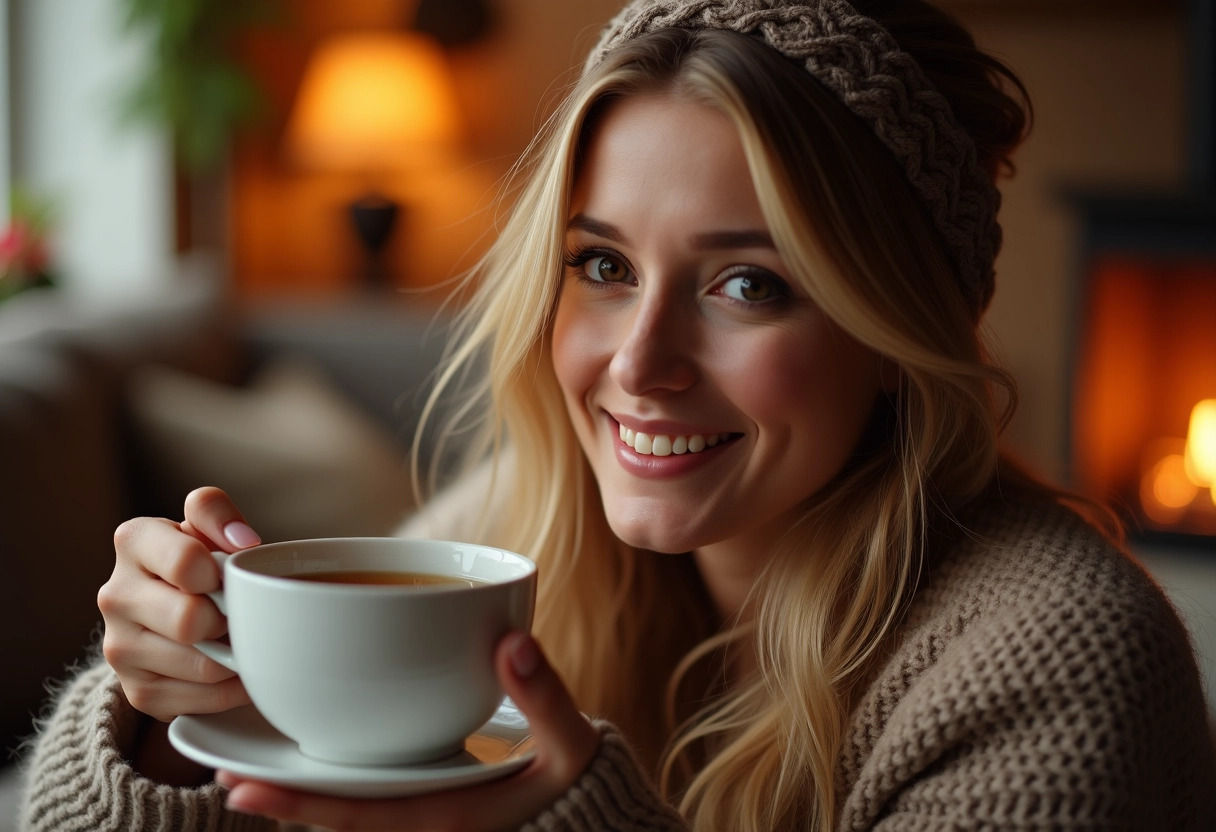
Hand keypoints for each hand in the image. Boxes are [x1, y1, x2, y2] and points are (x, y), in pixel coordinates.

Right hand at [99, 486, 259, 722]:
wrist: (177, 611)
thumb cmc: (201, 559)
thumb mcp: (206, 524)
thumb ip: (216, 512)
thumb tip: (243, 543)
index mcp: (133, 542)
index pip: (185, 562)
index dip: (221, 574)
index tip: (230, 576)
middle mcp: (115, 594)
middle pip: (191, 620)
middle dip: (229, 618)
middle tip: (240, 612)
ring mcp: (119, 647)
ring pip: (201, 664)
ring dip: (235, 655)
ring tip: (241, 638)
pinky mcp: (137, 691)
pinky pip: (202, 699)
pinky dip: (232, 688)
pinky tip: (236, 669)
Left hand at [217, 633, 600, 831]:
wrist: (585, 813)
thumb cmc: (576, 785)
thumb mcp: (573, 746)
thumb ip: (546, 698)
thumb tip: (510, 642)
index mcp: (447, 817)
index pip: (361, 813)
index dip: (300, 805)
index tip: (243, 788)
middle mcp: (423, 816)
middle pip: (339, 811)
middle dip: (281, 795)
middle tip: (218, 773)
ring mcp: (422, 804)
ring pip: (350, 797)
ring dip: (300, 782)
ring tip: (242, 761)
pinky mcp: (427, 787)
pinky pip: (372, 781)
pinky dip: (336, 768)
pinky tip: (314, 736)